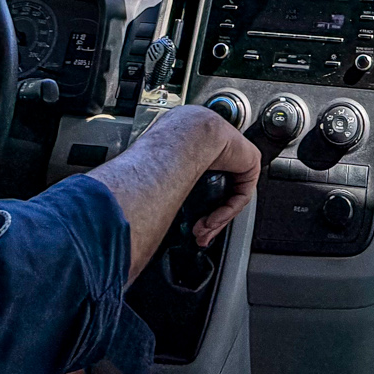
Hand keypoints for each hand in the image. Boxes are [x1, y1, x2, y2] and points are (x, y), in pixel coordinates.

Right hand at [88, 103, 261, 274]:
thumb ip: (153, 183)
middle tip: (197, 235)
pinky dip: (228, 209)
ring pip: (229, 195)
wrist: (183, 138)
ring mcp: (231, 151)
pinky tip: (212, 219)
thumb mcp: (154, 170)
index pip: (197, 176)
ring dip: (216, 218)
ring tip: (201, 231)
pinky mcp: (248, 158)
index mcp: (189, 142)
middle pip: (216, 191)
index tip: (188, 226)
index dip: (194, 205)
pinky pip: (242, 191)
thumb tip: (125, 210)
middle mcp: (211, 146)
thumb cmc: (161, 150)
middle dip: (208, 218)